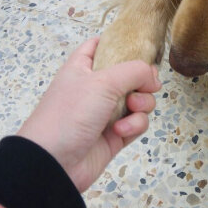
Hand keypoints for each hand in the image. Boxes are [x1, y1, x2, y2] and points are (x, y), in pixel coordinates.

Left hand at [17, 37, 161, 191]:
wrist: (54, 163)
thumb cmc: (70, 114)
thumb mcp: (103, 81)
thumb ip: (134, 71)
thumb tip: (153, 75)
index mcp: (84, 67)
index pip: (102, 45)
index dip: (121, 43)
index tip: (141, 48)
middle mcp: (95, 87)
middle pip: (130, 74)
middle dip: (142, 81)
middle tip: (145, 86)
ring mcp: (106, 112)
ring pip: (139, 100)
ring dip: (141, 105)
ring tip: (130, 109)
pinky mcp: (115, 134)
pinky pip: (137, 123)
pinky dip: (133, 126)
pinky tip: (120, 132)